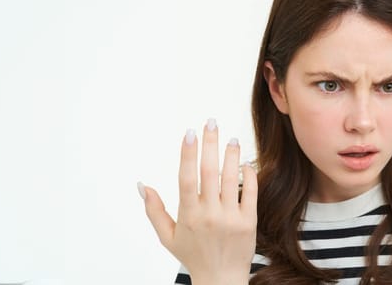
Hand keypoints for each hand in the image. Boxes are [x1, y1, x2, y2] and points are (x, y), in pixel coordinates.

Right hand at [138, 119, 257, 283]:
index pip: (186, 177)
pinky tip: (244, 162)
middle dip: (210, 144)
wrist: (220, 280)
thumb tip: (142, 185)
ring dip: (230, 155)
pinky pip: (249, 193)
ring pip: (230, 179)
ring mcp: (230, 218)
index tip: (190, 132)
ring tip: (231, 138)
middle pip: (209, 171)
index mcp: (188, 214)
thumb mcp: (168, 236)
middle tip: (211, 122)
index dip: (188, 153)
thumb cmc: (193, 256)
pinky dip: (248, 176)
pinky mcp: (248, 222)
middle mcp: (209, 214)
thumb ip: (154, 210)